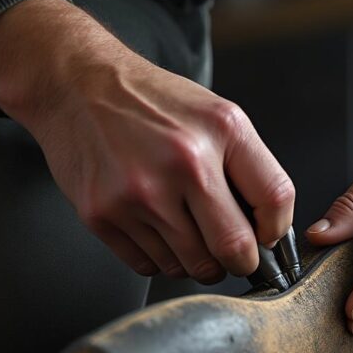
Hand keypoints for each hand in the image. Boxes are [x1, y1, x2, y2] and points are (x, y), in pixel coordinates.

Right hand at [0, 0, 293, 282]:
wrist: (76, 85)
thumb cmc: (153, 103)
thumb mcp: (218, 115)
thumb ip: (251, 168)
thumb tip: (270, 231)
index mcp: (222, 131)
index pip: (275, 201)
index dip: (276, 230)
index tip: (266, 236)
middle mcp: (183, 162)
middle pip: (234, 249)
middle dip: (241, 261)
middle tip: (232, 252)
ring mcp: (139, 193)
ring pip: (192, 267)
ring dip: (199, 262)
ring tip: (189, 231)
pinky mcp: (103, 215)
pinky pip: (150, 266)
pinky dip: (162, 259)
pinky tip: (157, 229)